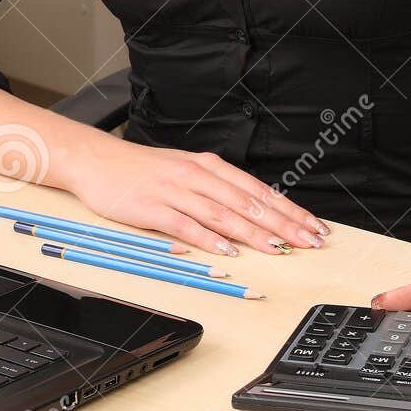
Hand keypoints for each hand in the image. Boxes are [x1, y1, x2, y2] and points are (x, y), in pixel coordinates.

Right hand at [70, 139, 329, 254]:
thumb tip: (253, 215)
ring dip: (253, 233)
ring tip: (278, 248)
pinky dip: (208, 238)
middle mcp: (197, 176)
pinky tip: (227, 250)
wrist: (97, 159)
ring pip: (223, 214)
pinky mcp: (153, 208)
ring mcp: (175, 191)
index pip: (258, 191)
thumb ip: (217, 192)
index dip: (289, 210)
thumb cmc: (143, 170)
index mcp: (209, 167)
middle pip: (248, 203)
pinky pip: (186, 225)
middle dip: (283, 224)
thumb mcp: (186, 172)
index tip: (313, 226)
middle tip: (309, 241)